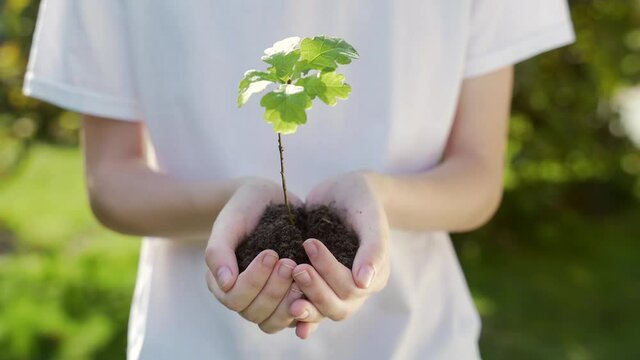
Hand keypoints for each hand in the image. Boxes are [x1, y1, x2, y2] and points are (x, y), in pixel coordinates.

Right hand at [205, 177, 305, 332]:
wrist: (269, 198)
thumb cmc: (245, 207)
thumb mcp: (230, 222)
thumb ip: (219, 250)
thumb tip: (225, 282)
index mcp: (223, 282)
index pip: (235, 298)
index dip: (253, 281)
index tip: (270, 253)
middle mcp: (244, 297)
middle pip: (255, 313)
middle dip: (273, 289)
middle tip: (288, 262)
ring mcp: (267, 301)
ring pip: (275, 321)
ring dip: (289, 299)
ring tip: (300, 269)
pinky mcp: (290, 298)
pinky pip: (297, 316)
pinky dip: (306, 306)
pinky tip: (313, 285)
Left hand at [291, 171, 389, 337]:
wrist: (345, 192)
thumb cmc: (361, 200)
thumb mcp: (370, 217)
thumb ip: (373, 248)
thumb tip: (364, 283)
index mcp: (375, 276)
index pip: (352, 287)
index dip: (329, 270)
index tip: (309, 243)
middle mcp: (358, 289)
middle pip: (337, 306)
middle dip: (315, 290)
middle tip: (296, 268)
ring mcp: (337, 289)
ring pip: (322, 311)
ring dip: (304, 304)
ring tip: (283, 290)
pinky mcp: (319, 286)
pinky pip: (310, 306)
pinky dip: (299, 312)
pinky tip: (284, 311)